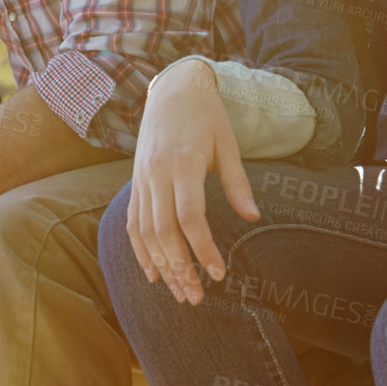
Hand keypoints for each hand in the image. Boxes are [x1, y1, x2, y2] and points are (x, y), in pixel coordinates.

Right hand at [127, 60, 259, 305]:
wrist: (173, 87)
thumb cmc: (206, 115)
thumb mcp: (228, 142)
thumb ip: (237, 182)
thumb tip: (254, 218)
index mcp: (183, 163)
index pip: (190, 218)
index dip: (203, 249)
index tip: (219, 274)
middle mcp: (157, 173)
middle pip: (164, 232)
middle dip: (180, 269)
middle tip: (197, 298)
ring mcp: (142, 178)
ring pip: (146, 232)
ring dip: (161, 266)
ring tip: (179, 293)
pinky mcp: (135, 181)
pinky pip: (133, 221)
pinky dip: (140, 250)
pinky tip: (153, 273)